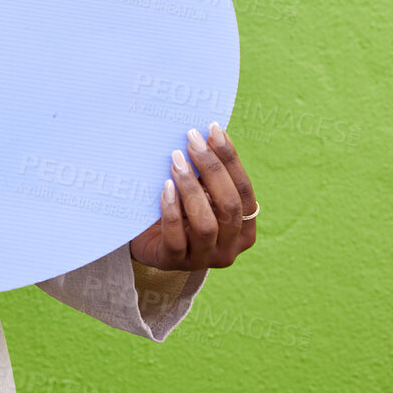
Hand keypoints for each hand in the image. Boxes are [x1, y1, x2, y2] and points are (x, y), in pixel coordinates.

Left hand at [129, 122, 256, 270]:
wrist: (148, 241)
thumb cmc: (180, 210)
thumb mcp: (200, 192)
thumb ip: (210, 173)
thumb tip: (211, 131)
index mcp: (245, 228)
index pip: (244, 191)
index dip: (230, 159)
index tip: (213, 129)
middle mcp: (231, 248)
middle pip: (228, 205)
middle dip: (211, 168)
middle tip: (191, 140)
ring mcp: (205, 259)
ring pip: (206, 224)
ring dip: (191, 188)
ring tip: (175, 161)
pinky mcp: (176, 263)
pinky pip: (177, 238)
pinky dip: (172, 211)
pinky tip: (165, 188)